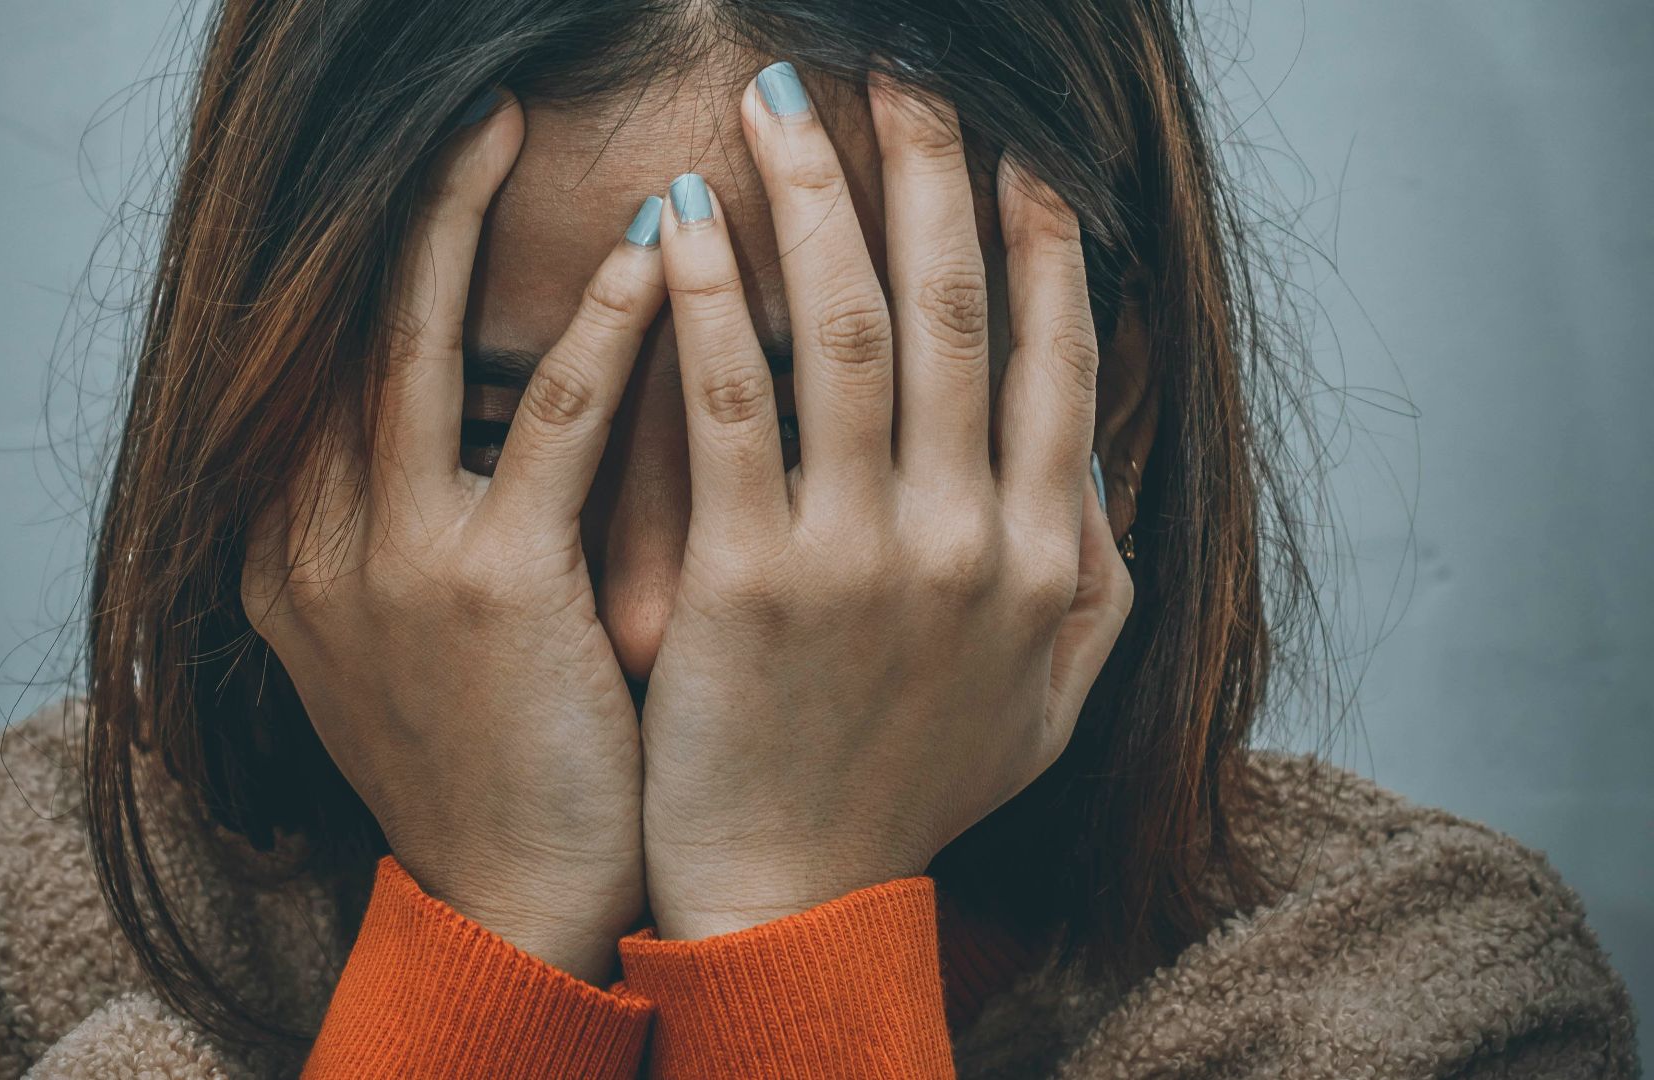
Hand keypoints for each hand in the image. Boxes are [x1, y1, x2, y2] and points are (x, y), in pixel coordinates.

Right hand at [239, 91, 665, 983]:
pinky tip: (652, 256)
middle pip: (341, 324)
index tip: (428, 173)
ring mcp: (386, 561)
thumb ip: (399, 520)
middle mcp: (308, 539)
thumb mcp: (401, 632)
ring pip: (414, 343)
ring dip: (462, 220)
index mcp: (284, 547)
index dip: (366, 255)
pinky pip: (549, 423)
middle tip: (469, 108)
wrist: (509, 898)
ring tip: (514, 122)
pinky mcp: (487, 589)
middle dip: (402, 204)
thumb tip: (467, 409)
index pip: (312, 361)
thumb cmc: (484, 757)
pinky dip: (600, 330)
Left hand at [638, 65, 1133, 938]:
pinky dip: (707, 299)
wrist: (795, 896)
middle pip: (954, 310)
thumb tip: (1098, 459)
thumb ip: (1094, 576)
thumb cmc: (911, 791)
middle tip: (901, 70)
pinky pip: (730, 404)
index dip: (1040, 239)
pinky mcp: (750, 578)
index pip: (1055, 357)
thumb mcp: (1048, 699)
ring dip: (818, 197)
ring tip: (782, 102)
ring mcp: (862, 556)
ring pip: (846, 329)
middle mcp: (970, 539)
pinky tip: (681, 217)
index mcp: (1045, 556)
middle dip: (929, 171)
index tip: (1018, 150)